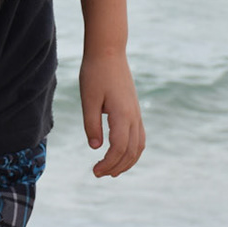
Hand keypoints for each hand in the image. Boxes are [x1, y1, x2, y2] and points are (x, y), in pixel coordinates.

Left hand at [80, 48, 145, 177]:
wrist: (109, 52)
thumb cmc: (95, 73)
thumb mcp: (88, 99)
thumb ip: (91, 124)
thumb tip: (96, 147)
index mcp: (122, 114)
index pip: (119, 148)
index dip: (109, 163)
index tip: (95, 170)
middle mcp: (133, 116)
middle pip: (131, 151)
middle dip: (117, 167)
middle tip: (99, 174)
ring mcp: (136, 113)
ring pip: (139, 145)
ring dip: (127, 161)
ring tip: (112, 171)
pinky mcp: (134, 110)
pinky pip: (139, 136)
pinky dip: (132, 150)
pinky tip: (121, 154)